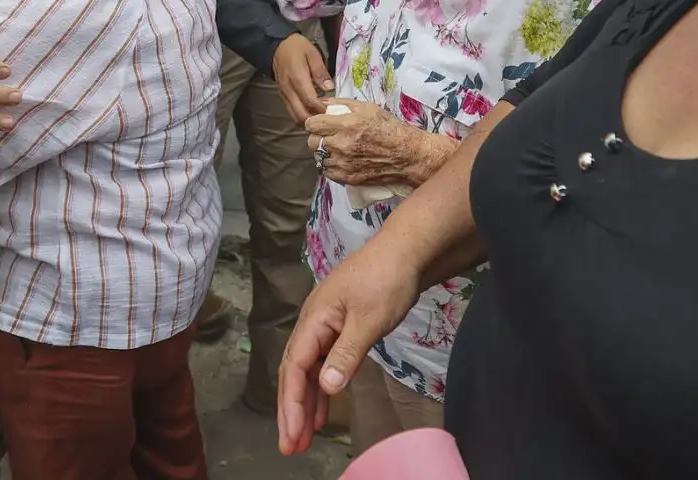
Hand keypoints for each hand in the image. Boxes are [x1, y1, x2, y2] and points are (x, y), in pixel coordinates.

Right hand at [273, 33, 333, 120]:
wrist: (277, 46)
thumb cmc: (297, 48)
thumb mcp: (313, 53)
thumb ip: (320, 71)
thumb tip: (329, 88)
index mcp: (297, 78)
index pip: (310, 101)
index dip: (322, 109)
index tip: (333, 109)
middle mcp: (289, 90)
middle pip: (301, 114)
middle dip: (315, 119)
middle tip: (328, 116)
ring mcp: (284, 94)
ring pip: (295, 116)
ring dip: (308, 119)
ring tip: (321, 115)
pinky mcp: (282, 96)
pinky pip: (291, 111)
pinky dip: (302, 115)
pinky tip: (312, 110)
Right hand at [277, 237, 421, 455]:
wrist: (407, 251)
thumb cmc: (387, 280)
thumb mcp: (369, 319)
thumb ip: (347, 353)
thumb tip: (326, 387)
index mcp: (314, 317)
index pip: (295, 366)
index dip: (291, 402)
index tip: (292, 435)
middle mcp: (313, 321)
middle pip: (294, 370)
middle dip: (291, 409)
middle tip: (290, 447)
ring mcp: (326, 323)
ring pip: (308, 369)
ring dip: (305, 402)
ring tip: (303, 438)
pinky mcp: (341, 326)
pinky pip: (323, 362)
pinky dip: (322, 386)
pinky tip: (324, 407)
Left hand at [305, 98, 435, 187]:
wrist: (407, 155)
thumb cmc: (389, 128)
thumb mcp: (367, 108)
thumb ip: (341, 104)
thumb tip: (321, 102)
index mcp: (347, 124)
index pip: (312, 124)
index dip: (313, 122)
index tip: (319, 123)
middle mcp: (343, 145)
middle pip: (311, 142)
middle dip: (317, 137)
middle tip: (328, 135)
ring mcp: (344, 163)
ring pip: (318, 158)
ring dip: (324, 152)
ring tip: (336, 148)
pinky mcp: (348, 178)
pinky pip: (327, 171)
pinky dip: (331, 165)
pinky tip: (341, 159)